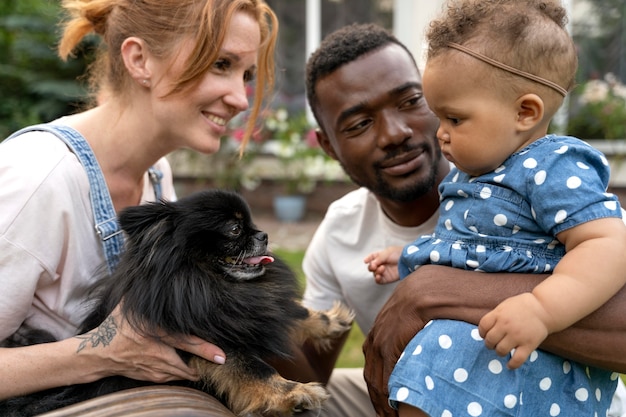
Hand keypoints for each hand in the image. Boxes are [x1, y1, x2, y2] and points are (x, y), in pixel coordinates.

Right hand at [76, 306, 225, 382]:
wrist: (96, 353)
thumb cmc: (114, 327)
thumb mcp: (127, 306)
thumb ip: (142, 292)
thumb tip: (152, 271)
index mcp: (153, 333)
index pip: (184, 341)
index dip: (204, 349)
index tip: (221, 355)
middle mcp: (155, 352)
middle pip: (186, 362)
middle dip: (204, 363)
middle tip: (219, 361)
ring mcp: (152, 368)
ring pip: (179, 374)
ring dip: (192, 371)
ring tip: (204, 365)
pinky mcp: (148, 377)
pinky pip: (170, 379)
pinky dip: (180, 376)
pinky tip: (187, 371)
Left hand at [363, 278, 427, 416]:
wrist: (423, 291)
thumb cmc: (420, 305)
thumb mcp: (405, 322)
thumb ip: (403, 337)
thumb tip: (410, 350)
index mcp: (375, 337)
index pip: (371, 370)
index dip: (376, 390)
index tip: (382, 405)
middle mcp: (373, 342)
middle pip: (371, 379)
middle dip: (377, 400)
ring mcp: (380, 345)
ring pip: (376, 382)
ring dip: (382, 403)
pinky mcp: (389, 347)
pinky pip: (386, 377)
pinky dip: (388, 395)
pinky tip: (395, 407)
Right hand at [364, 246, 401, 283]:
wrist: (408, 261)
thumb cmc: (399, 254)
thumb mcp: (387, 253)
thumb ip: (378, 259)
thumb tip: (371, 264)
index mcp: (381, 256)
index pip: (372, 258)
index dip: (368, 259)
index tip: (365, 261)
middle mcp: (381, 264)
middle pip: (371, 267)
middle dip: (371, 266)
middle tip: (374, 266)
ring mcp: (384, 272)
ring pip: (374, 274)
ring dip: (376, 271)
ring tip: (382, 269)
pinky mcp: (387, 279)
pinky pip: (379, 281)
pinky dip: (377, 279)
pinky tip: (378, 276)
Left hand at [479, 293, 549, 368]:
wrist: (544, 308)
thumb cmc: (523, 306)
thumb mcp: (505, 305)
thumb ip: (496, 316)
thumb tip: (486, 328)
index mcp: (499, 314)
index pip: (483, 326)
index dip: (482, 332)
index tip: (485, 334)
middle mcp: (506, 326)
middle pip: (490, 340)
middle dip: (489, 344)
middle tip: (493, 344)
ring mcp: (517, 336)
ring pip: (501, 350)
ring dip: (499, 352)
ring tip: (502, 350)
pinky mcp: (528, 345)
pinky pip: (517, 359)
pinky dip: (512, 365)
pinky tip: (509, 365)